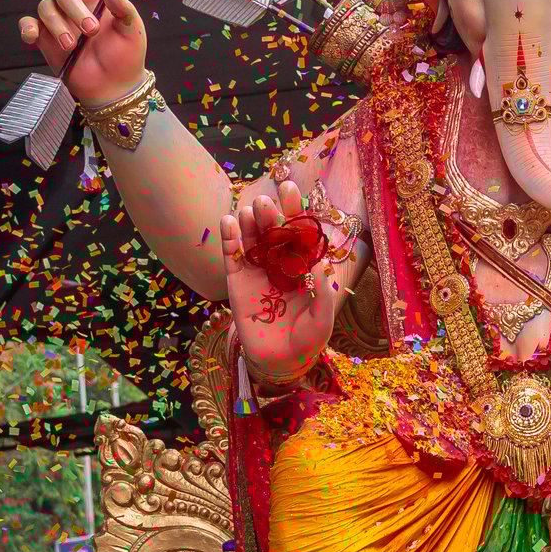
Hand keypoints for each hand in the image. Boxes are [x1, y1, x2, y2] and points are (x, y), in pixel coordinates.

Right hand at [20, 0, 146, 104]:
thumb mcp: (131, 29)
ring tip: (72, 46)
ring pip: (45, 8)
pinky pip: (29, 25)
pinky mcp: (46, 41)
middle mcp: (74, 7)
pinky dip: (28, 28)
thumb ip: (122, 7)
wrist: (113, 88)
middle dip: (75, 11)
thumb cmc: (126, 56)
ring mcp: (59, 24)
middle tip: (92, 32)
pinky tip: (33, 36)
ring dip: (58, 25)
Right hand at [220, 184, 338, 381]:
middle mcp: (280, 262)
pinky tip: (228, 222)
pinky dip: (229, 238)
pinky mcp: (237, 281)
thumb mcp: (322, 319)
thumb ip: (323, 293)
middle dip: (270, 214)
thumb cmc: (307, 339)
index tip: (289, 190)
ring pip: (252, 238)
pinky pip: (232, 256)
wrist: (280, 361)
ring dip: (249, 222)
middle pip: (274, 231)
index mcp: (303, 265)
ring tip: (247, 212)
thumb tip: (321, 262)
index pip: (299, 232)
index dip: (294, 211)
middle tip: (265, 203)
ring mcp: (257, 269)